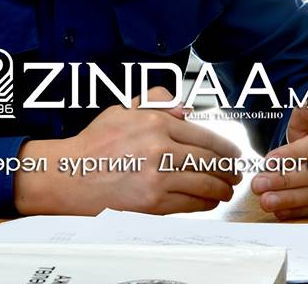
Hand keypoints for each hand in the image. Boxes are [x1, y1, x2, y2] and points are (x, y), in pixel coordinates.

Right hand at [13, 87, 241, 215]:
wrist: (72, 174)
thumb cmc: (96, 142)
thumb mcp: (123, 109)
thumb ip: (155, 102)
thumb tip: (184, 107)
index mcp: (155, 122)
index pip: (204, 136)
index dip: (225, 148)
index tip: (233, 154)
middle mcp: (160, 148)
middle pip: (209, 161)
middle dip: (228, 170)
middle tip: (235, 175)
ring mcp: (158, 177)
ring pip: (204, 184)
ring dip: (221, 189)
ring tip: (226, 190)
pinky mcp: (154, 202)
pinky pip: (190, 203)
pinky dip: (205, 204)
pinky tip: (209, 202)